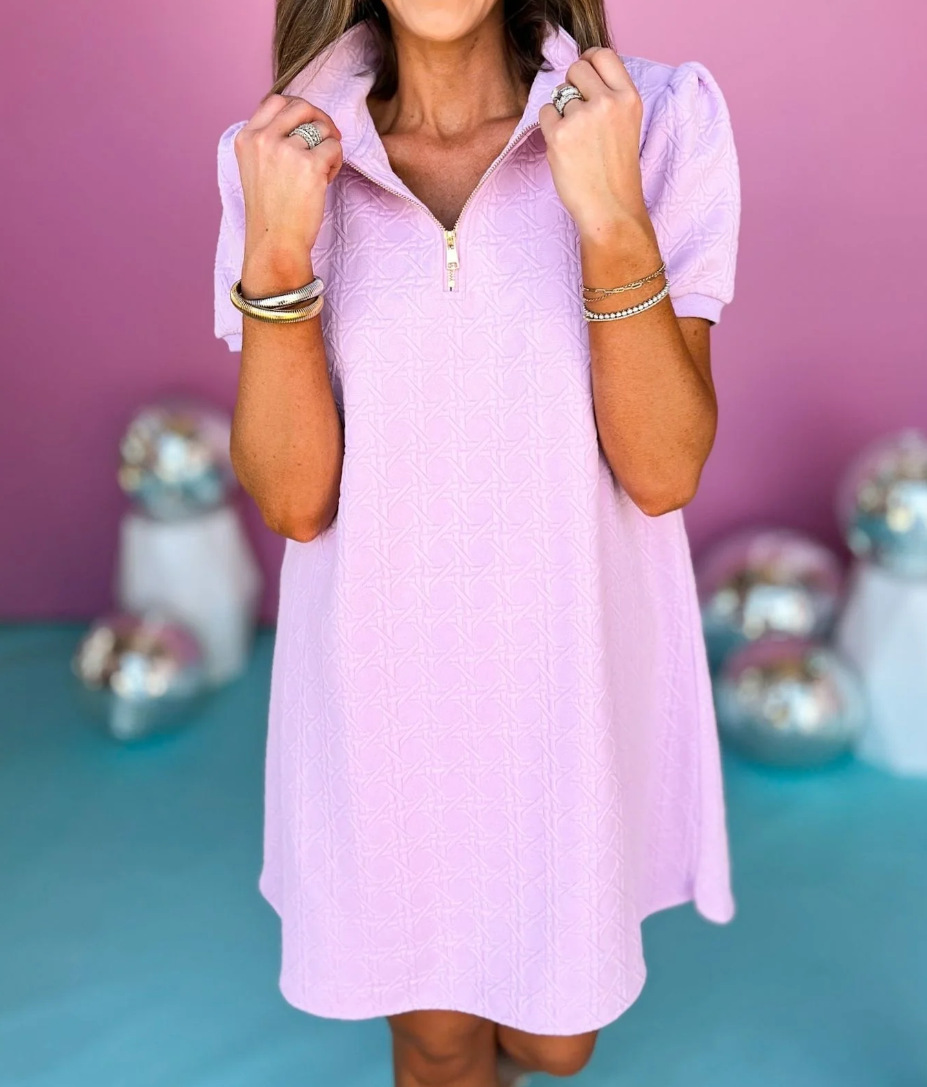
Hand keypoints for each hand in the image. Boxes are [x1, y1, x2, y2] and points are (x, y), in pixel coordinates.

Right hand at [234, 94, 342, 290]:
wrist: (275, 242)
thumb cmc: (270, 212)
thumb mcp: (255, 168)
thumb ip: (269, 142)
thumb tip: (300, 121)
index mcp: (246, 138)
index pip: (275, 101)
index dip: (298, 110)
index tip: (307, 125)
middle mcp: (263, 139)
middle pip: (302, 107)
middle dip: (320, 120)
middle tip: (328, 140)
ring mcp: (286, 150)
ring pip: (322, 128)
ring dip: (329, 146)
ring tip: (322, 172)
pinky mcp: (310, 165)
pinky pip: (335, 147)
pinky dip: (336, 163)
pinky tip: (326, 181)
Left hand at [538, 48, 649, 242]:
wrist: (611, 210)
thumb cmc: (616, 173)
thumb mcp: (627, 125)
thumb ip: (610, 97)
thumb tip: (580, 72)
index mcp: (629, 98)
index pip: (603, 55)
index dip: (588, 62)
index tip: (584, 77)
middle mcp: (607, 102)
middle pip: (577, 68)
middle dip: (572, 86)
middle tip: (577, 114)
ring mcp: (583, 117)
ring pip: (558, 93)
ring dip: (561, 112)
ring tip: (575, 140)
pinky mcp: (560, 135)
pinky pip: (544, 113)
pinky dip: (549, 128)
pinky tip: (564, 148)